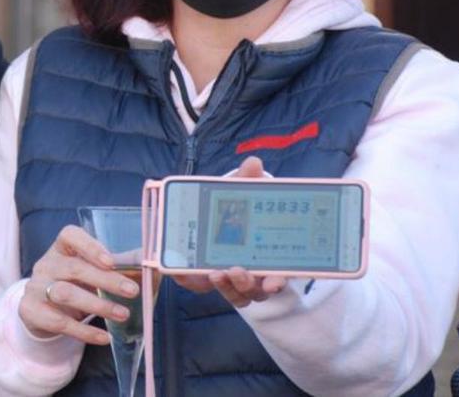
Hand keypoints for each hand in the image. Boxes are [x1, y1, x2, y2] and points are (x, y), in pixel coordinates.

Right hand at [19, 225, 140, 345]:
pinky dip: (85, 331)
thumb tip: (152, 267)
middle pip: (74, 268)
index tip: (112, 261)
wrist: (39, 309)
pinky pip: (60, 322)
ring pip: (66, 294)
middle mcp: (46, 264)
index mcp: (60, 248)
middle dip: (105, 280)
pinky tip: (105, 338)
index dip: (91, 247)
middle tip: (132, 291)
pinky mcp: (32, 311)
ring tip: (123, 314)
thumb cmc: (73, 284)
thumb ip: (114, 268)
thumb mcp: (87, 272)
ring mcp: (35, 287)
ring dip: (98, 304)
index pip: (70, 236)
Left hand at [171, 156, 286, 306]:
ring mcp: (231, 280)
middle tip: (236, 270)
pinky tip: (180, 271)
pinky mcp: (207, 279)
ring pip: (233, 294)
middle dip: (246, 284)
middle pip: (254, 291)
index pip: (278, 277)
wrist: (222, 217)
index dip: (277, 282)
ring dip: (225, 287)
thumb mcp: (246, 194)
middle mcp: (254, 275)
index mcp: (269, 258)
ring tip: (214, 273)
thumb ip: (249, 181)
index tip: (274, 282)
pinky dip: (190, 280)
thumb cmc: (242, 210)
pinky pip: (200, 286)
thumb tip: (253, 163)